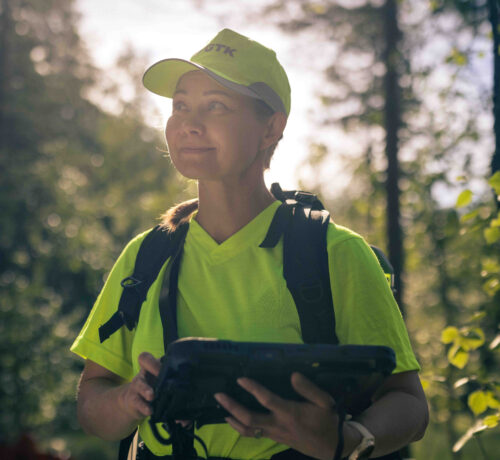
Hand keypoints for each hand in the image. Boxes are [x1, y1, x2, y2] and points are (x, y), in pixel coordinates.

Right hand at [117, 352, 160, 421]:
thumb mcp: (157, 380)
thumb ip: (167, 377)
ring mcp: (137, 388)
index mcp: (150, 367)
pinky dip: (144, 407)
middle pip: (146, 363)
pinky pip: (138, 403)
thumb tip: (187, 378)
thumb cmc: (149, 389)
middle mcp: (143, 374)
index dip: (155, 357)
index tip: (167, 361)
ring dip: (146, 390)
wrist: (129, 405)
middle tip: (162, 372)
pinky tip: (149, 411)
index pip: (148, 356)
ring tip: (152, 395)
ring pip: (141, 385)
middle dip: (154, 366)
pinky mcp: (134, 402)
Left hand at [214, 372, 339, 459]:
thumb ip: (309, 388)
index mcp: (290, 413)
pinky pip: (253, 435)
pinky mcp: (274, 439)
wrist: (333, 447)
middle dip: (232, 406)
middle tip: (218, 395)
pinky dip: (241, 428)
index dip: (252, 388)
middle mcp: (278, 425)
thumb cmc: (328, 421)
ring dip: (232, 418)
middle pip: (249, 418)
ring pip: (248, 430)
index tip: (240, 378)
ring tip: (221, 408)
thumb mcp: (325, 402)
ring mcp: (274, 434)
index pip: (266, 399)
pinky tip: (233, 421)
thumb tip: (293, 375)